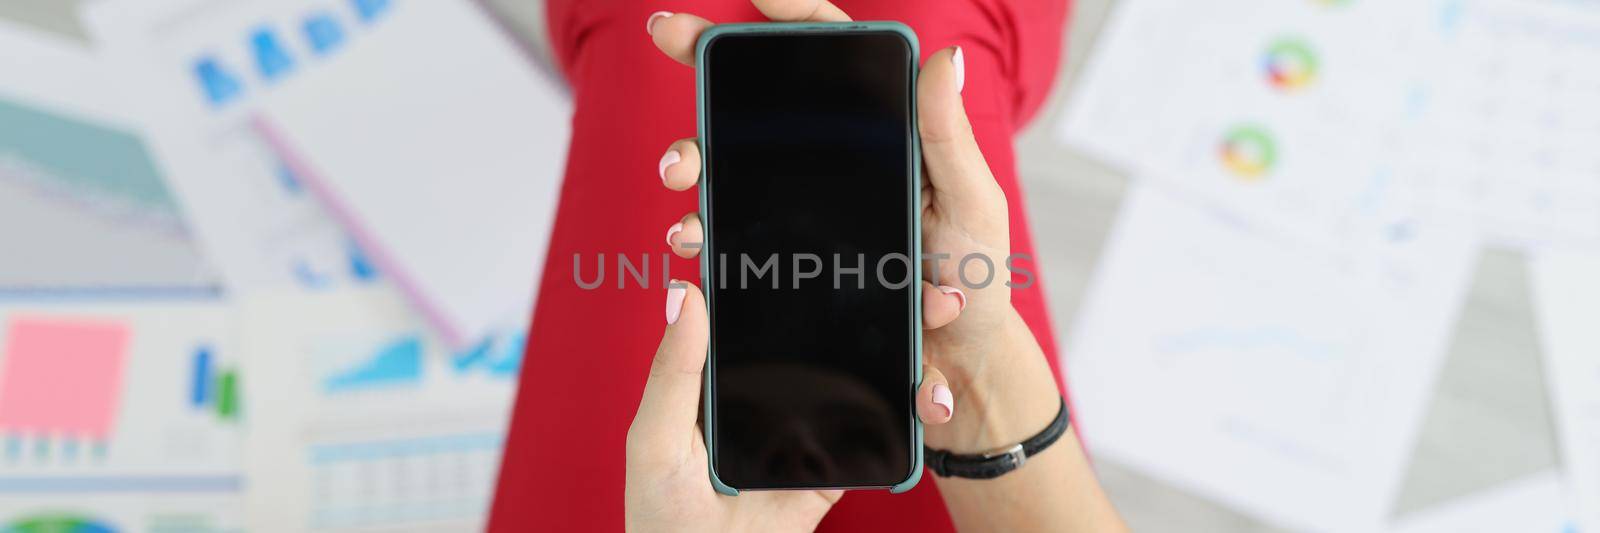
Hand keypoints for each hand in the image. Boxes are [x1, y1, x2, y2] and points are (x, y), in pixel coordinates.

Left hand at [624, 280, 957, 531]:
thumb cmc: (661, 514)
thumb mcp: (655, 439)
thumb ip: (674, 371)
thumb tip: (683, 290)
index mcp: (723, 368)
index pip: (764, 305)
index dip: (799, 267)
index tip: (837, 232)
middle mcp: (771, 385)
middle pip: (831, 329)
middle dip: (881, 296)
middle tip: (919, 269)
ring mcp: (810, 423)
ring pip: (866, 370)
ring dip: (909, 343)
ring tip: (944, 311)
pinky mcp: (838, 464)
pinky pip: (880, 431)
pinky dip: (912, 409)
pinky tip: (932, 388)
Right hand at [649, 0, 1061, 455]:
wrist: (959, 365)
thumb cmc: (977, 279)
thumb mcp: (972, 203)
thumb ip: (949, 136)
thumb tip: (945, 57)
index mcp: (886, 131)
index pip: (834, 52)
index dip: (789, 16)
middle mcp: (839, 161)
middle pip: (761, 107)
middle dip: (704, 92)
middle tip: (669, 91)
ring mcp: (809, 209)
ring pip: (733, 171)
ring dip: (694, 168)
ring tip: (681, 188)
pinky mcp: (791, 257)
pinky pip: (733, 235)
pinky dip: (703, 233)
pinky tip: (690, 239)